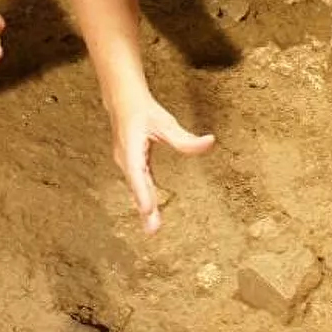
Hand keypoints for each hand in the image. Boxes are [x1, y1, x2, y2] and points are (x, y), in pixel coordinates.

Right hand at [109, 92, 215, 232]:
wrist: (122, 100)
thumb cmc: (143, 110)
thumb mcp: (165, 123)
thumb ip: (185, 139)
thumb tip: (209, 143)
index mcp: (131, 149)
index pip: (137, 174)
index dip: (142, 192)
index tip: (147, 209)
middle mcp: (125, 159)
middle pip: (137, 187)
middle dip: (145, 208)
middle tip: (153, 230)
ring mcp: (126, 163)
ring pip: (137, 188)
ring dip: (144, 207)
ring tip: (152, 228)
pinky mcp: (131, 164)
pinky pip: (138, 184)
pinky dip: (143, 198)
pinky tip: (149, 211)